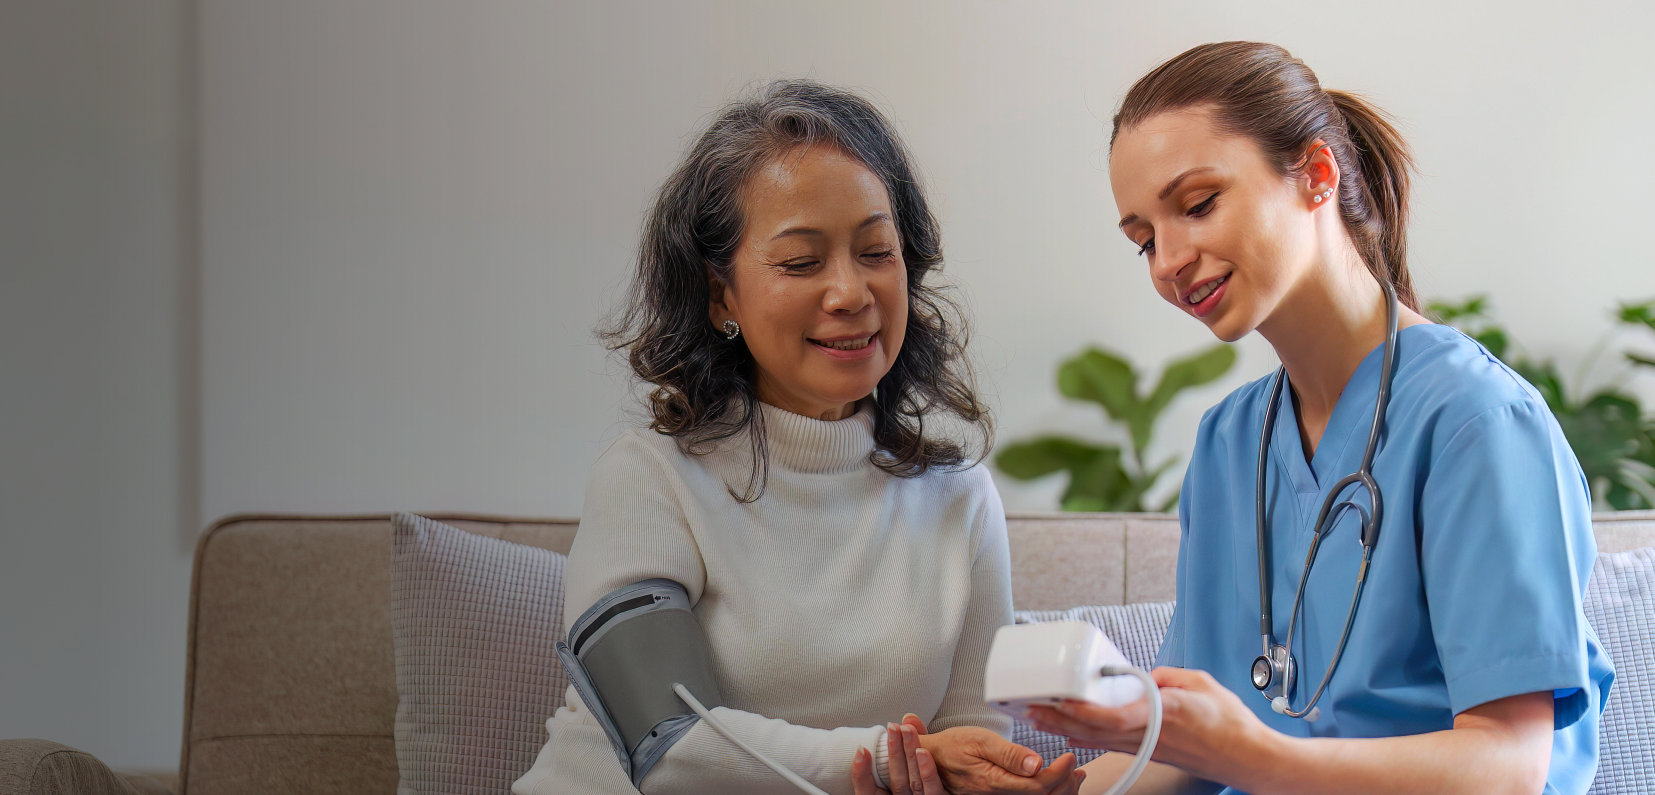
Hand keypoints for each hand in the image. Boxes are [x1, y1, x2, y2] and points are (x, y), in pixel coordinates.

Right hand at [851, 718, 944, 794]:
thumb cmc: (923, 776)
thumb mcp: (914, 759)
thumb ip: (910, 742)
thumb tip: (909, 718)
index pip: (869, 791)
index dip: (861, 773)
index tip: (861, 750)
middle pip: (896, 781)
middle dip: (894, 752)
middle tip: (892, 728)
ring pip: (914, 782)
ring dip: (910, 755)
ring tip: (907, 732)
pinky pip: (934, 791)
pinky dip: (928, 772)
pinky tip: (924, 752)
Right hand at [911, 721, 1085, 794]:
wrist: (930, 758)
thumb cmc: (952, 746)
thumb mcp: (979, 740)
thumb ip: (1008, 754)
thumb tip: (1035, 763)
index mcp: (994, 781)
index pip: (1037, 785)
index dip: (1058, 773)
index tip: (1069, 758)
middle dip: (1065, 784)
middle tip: (1076, 767)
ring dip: (1060, 789)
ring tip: (1074, 775)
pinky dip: (1047, 791)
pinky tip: (1056, 781)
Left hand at [1026, 666, 1269, 784]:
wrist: (1247, 757)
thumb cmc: (1229, 722)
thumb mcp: (1199, 682)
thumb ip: (1165, 676)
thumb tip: (1140, 677)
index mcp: (1164, 712)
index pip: (1117, 716)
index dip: (1085, 710)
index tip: (1063, 699)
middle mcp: (1151, 733)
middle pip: (1096, 728)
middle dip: (1060, 718)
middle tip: (1032, 706)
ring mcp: (1148, 746)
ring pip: (1098, 738)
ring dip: (1066, 728)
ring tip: (1040, 716)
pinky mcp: (1149, 752)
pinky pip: (1111, 744)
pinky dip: (1087, 738)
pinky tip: (1068, 733)